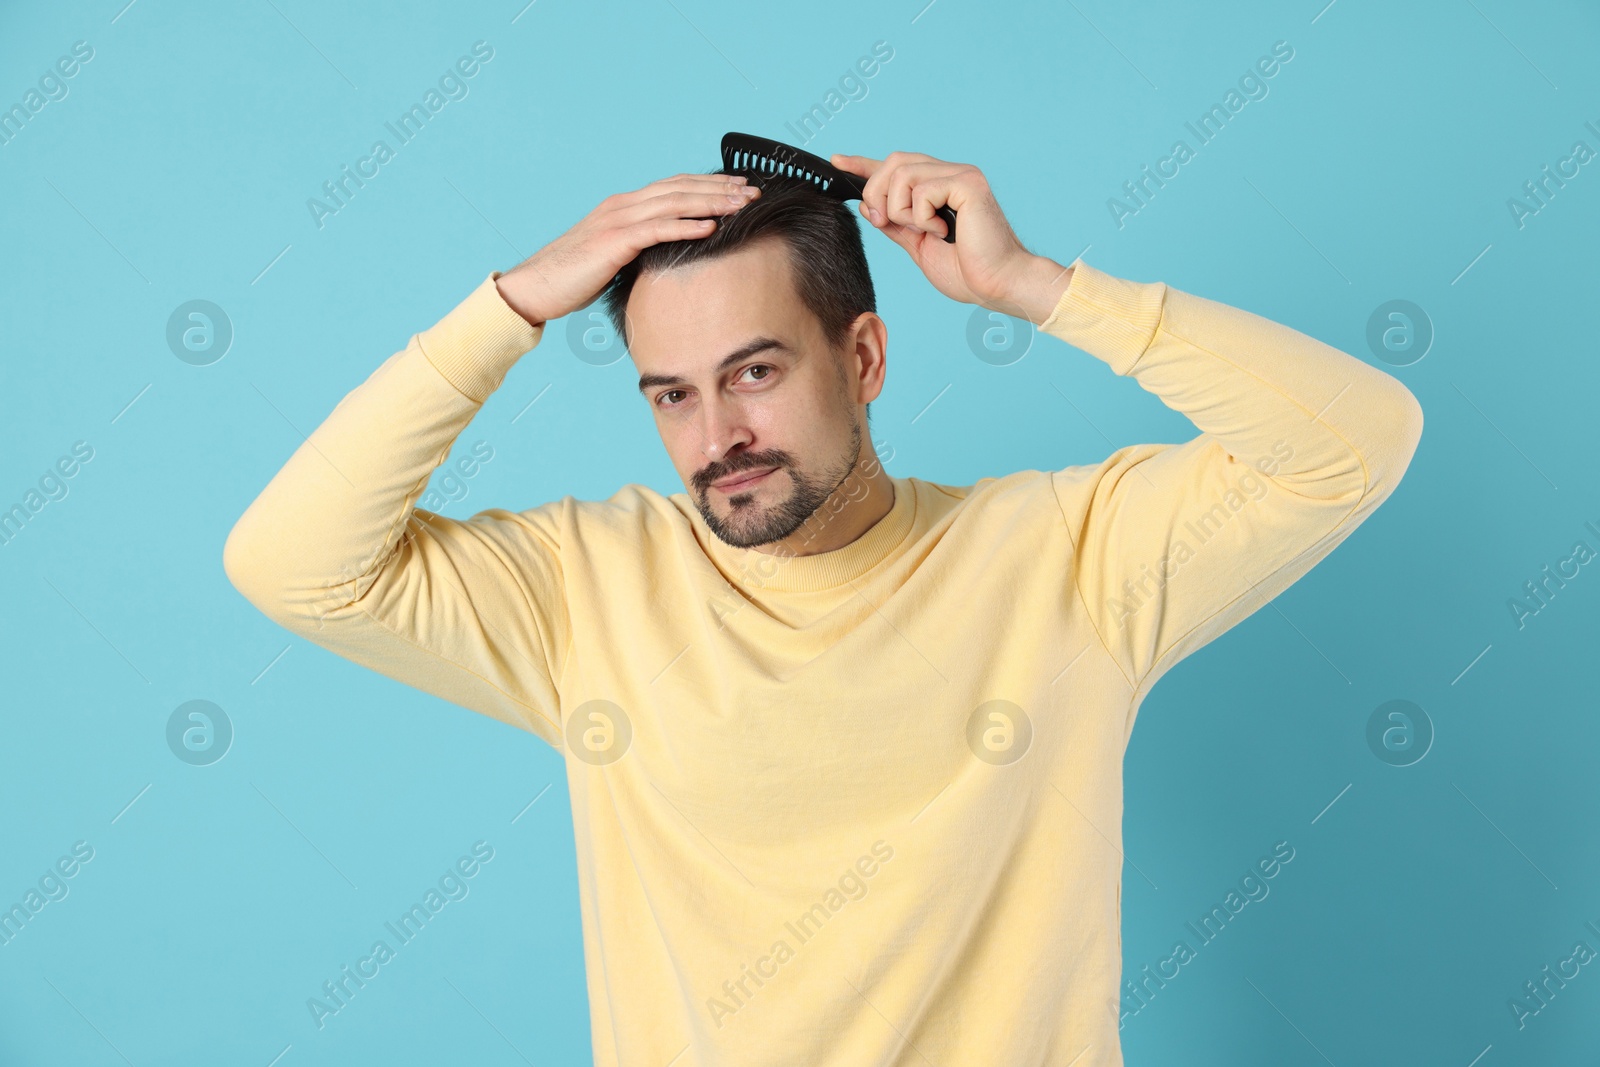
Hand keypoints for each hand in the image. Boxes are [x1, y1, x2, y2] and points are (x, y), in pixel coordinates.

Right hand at [494, 173, 761, 324]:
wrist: (535, 287)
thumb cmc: (572, 277)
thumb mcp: (613, 257)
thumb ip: (640, 249)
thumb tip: (669, 256)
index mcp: (624, 206)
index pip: (674, 187)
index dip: (708, 184)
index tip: (739, 187)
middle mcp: (623, 205)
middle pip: (680, 188)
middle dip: (719, 187)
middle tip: (753, 190)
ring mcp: (617, 220)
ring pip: (674, 203)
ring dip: (712, 202)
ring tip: (742, 204)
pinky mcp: (613, 242)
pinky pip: (657, 229)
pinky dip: (685, 225)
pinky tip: (710, 227)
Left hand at [830, 151, 1071, 322]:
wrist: (996, 285)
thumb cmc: (968, 270)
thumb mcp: (918, 245)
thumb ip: (896, 224)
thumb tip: (870, 207)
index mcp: (938, 187)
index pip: (895, 166)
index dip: (865, 164)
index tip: (838, 161)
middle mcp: (950, 173)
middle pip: (893, 162)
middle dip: (877, 194)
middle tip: (885, 222)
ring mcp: (960, 175)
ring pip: (902, 175)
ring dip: (901, 210)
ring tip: (926, 231)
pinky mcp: (968, 183)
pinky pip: (922, 190)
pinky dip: (922, 216)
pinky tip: (943, 230)